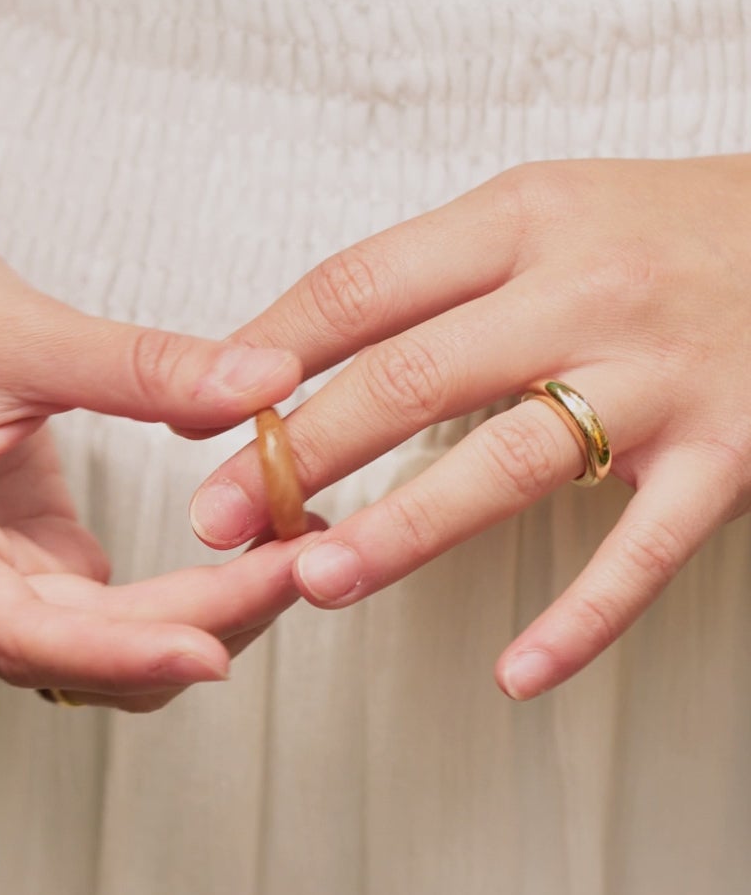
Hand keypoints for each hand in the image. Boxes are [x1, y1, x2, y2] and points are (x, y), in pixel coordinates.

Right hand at [0, 212, 308, 710]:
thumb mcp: (17, 325)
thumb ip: (141, 368)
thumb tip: (265, 387)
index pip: (19, 633)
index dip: (124, 651)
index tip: (218, 650)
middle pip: (76, 652)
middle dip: (197, 620)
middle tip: (302, 564)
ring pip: (99, 652)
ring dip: (197, 618)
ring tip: (293, 554)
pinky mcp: (11, 577)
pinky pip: (104, 619)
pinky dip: (177, 599)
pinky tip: (250, 556)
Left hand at [188, 157, 750, 699]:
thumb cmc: (666, 238)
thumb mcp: (547, 219)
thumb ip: (431, 283)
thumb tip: (282, 356)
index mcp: (525, 221)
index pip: (362, 288)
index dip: (266, 358)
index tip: (196, 424)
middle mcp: (585, 290)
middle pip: (412, 375)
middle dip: (301, 454)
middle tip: (224, 518)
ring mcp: (658, 379)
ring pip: (507, 463)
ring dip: (403, 530)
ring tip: (320, 581)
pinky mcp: (726, 457)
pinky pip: (641, 553)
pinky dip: (578, 622)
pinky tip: (516, 675)